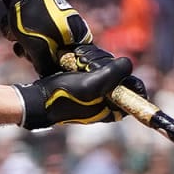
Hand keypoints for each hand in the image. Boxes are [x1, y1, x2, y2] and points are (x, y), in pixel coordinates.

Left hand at [0, 0, 91, 75]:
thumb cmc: (32, 18)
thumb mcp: (38, 48)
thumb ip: (46, 66)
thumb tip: (48, 76)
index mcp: (78, 34)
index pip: (72, 59)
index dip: (53, 64)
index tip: (39, 63)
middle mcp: (71, 27)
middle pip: (52, 53)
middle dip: (34, 52)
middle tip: (24, 48)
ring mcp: (57, 19)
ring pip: (38, 43)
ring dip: (23, 42)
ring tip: (15, 34)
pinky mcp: (43, 14)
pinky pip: (32, 31)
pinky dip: (21, 32)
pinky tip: (11, 26)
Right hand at [16, 45, 133, 129]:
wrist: (37, 99)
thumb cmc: (64, 95)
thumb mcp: (92, 85)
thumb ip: (114, 74)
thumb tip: (128, 64)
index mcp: (114, 109)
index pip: (136, 91)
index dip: (128, 76)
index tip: (113, 68)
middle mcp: (107, 103)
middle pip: (121, 78)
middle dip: (108, 67)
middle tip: (89, 67)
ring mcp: (95, 96)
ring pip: (106, 72)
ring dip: (95, 64)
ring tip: (79, 66)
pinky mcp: (83, 88)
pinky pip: (93, 71)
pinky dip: (86, 65)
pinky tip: (74, 65)